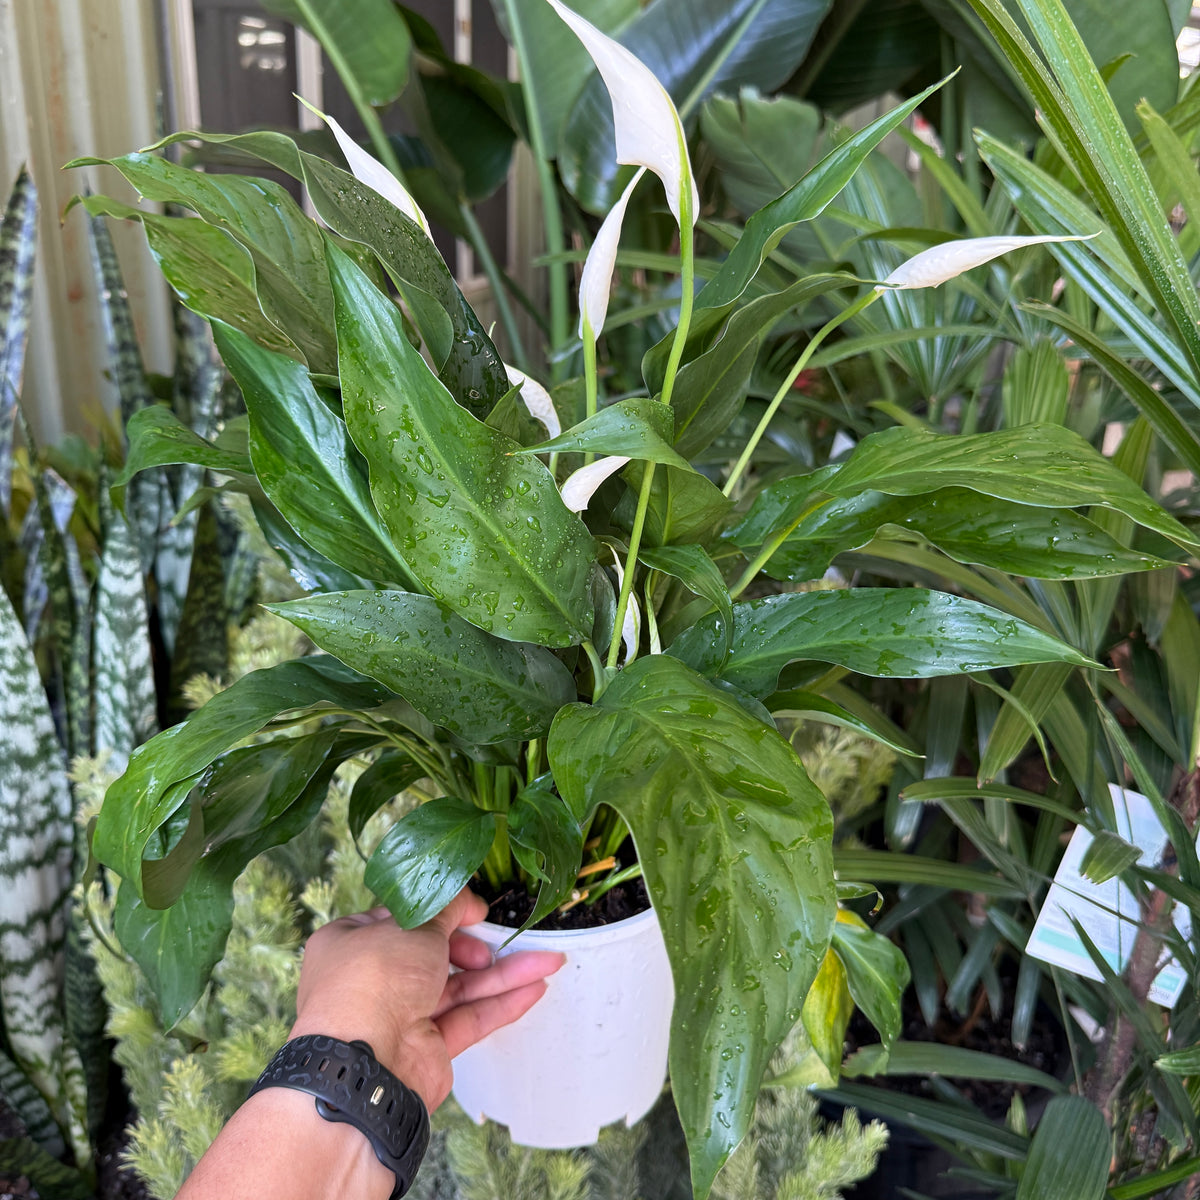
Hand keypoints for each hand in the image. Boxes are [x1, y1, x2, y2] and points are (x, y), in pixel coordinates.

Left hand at [288, 890, 563, 1110]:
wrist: (366, 1062)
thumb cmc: (375, 979)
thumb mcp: (413, 926)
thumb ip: (446, 909)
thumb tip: (467, 900)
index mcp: (352, 943)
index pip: (402, 920)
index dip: (440, 912)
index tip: (473, 909)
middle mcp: (373, 979)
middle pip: (434, 954)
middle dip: (473, 946)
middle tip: (491, 939)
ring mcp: (400, 1016)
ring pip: (459, 988)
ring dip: (502, 974)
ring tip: (547, 961)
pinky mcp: (426, 1047)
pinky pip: (468, 1018)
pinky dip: (500, 1004)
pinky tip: (534, 988)